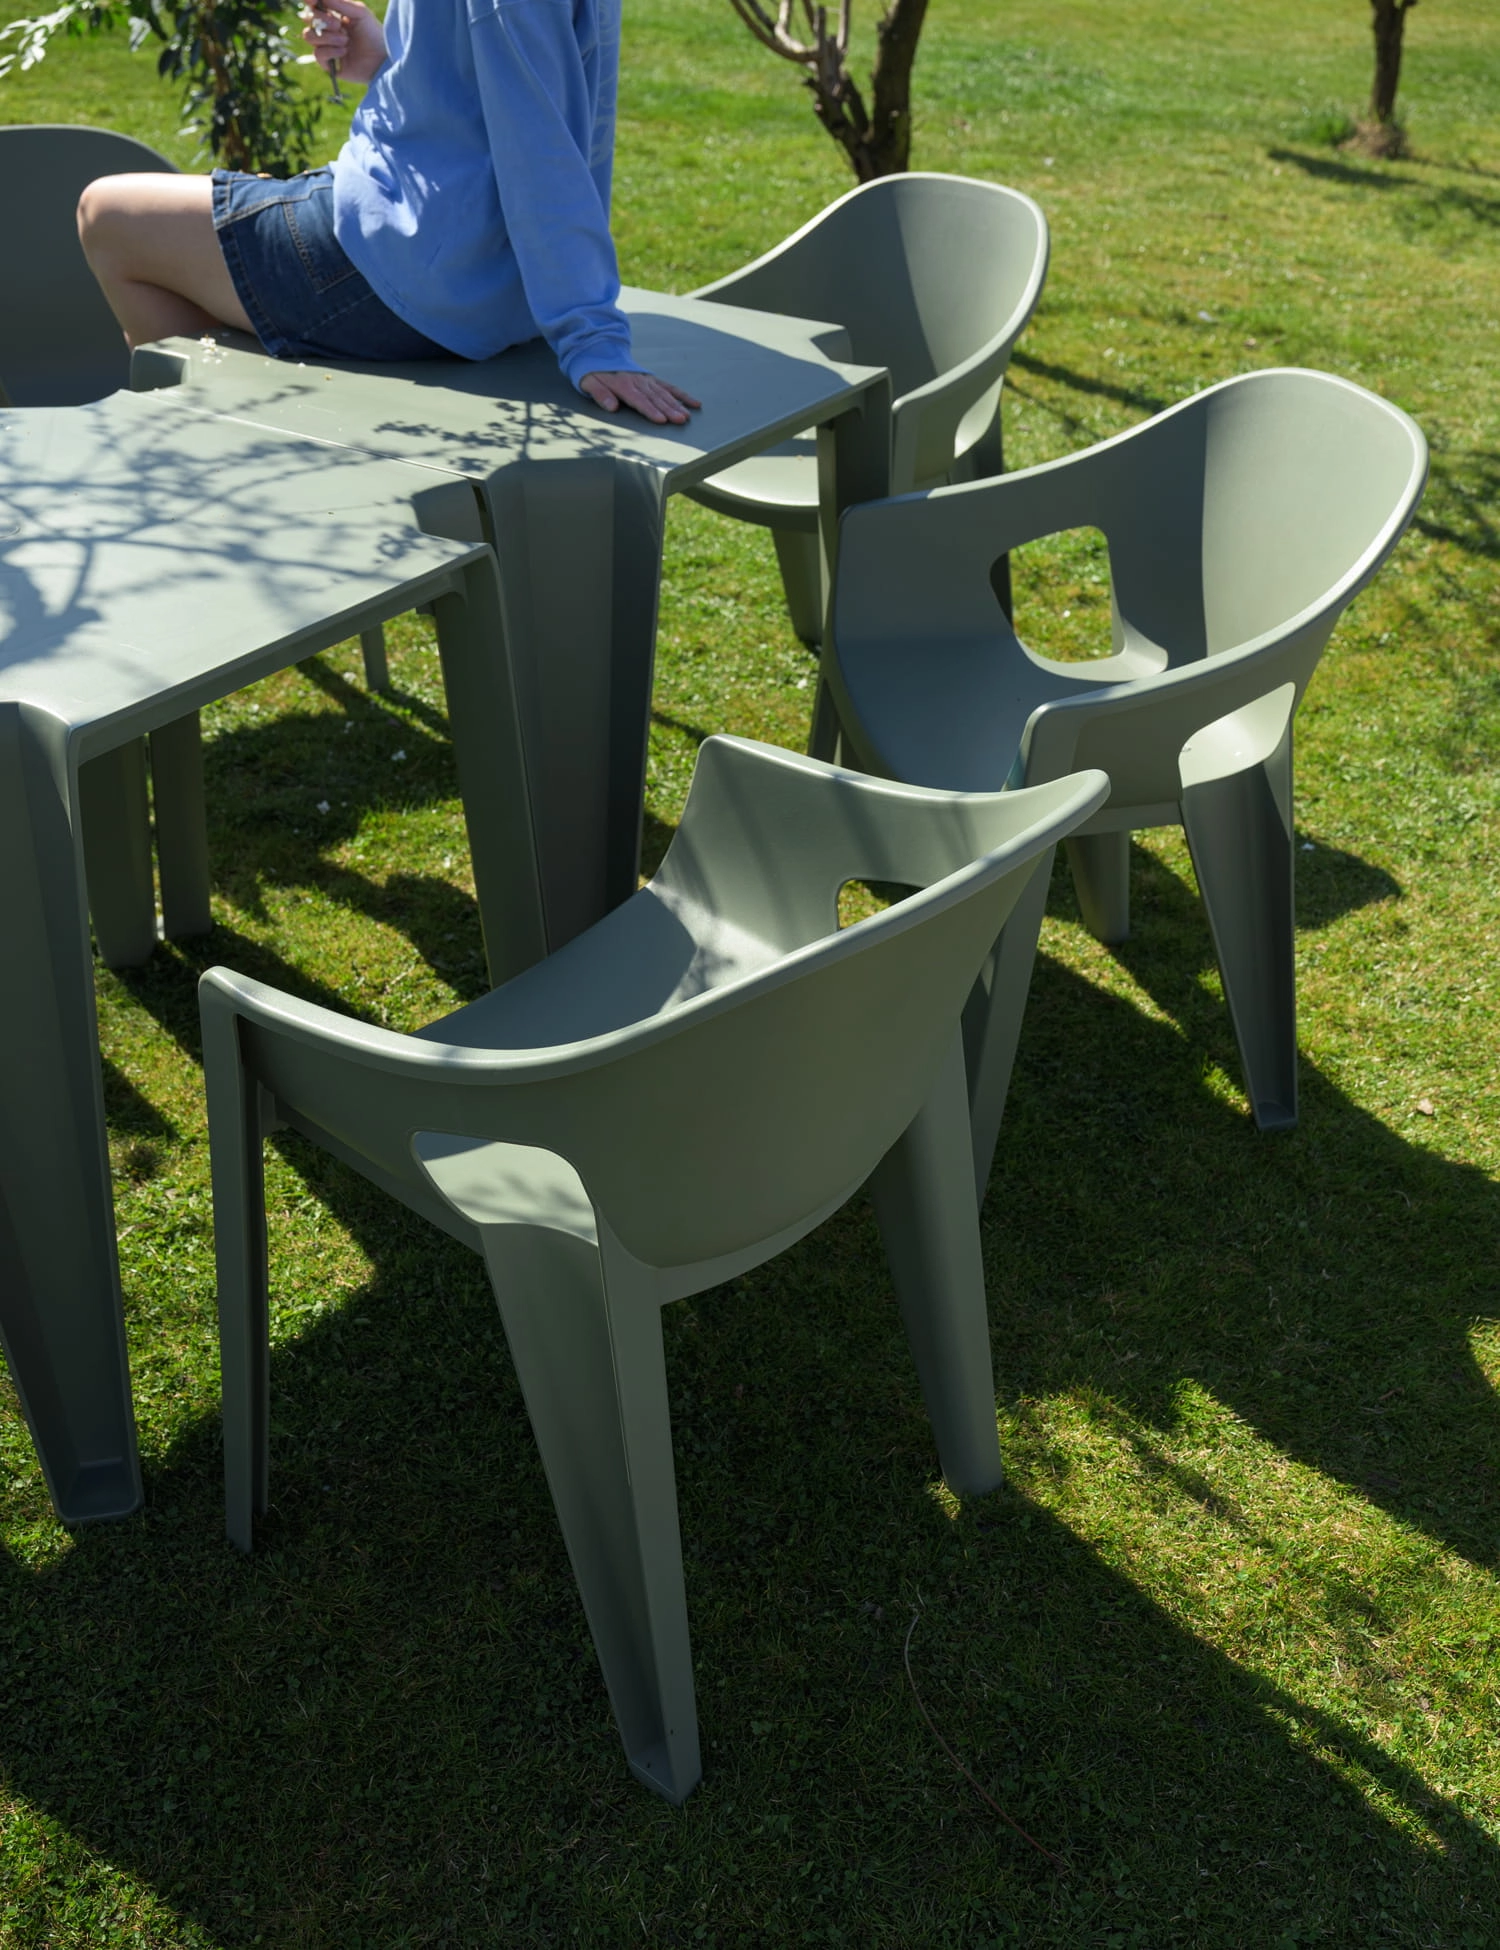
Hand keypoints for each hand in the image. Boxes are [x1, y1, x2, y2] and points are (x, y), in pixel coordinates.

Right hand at [300, 0, 386, 84]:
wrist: (383, 60)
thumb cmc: (374, 34)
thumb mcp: (360, 13)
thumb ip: (340, 2)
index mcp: (333, 14)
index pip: (313, 5)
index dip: (310, 1)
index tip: (312, 0)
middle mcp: (327, 30)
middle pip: (307, 19)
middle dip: (321, 19)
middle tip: (338, 24)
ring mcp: (326, 46)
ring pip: (309, 36)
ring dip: (327, 37)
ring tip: (346, 41)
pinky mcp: (328, 64)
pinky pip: (318, 53)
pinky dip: (331, 51)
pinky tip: (344, 52)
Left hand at [579, 370, 700, 425]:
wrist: (600, 351)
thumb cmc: (593, 372)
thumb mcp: (589, 382)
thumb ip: (601, 394)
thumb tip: (612, 407)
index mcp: (623, 385)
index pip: (639, 400)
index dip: (650, 410)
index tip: (661, 420)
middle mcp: (638, 382)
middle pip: (655, 398)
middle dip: (669, 410)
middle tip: (680, 420)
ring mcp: (647, 380)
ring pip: (664, 394)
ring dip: (677, 405)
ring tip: (686, 416)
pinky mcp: (652, 380)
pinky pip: (669, 387)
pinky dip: (682, 395)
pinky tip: (694, 403)